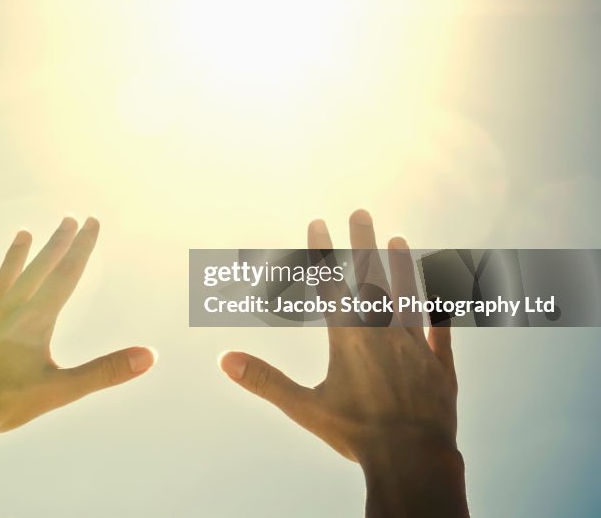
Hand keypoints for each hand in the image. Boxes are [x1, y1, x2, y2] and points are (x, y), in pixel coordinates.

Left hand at [0, 215, 154, 439]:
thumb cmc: (6, 404)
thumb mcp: (61, 390)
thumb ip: (105, 371)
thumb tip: (148, 356)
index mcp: (35, 319)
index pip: (65, 275)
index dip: (81, 247)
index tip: (91, 221)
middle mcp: (8, 312)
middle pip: (37, 270)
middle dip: (55, 244)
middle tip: (68, 219)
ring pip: (3, 281)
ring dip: (15, 258)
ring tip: (22, 233)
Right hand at [219, 210, 466, 516]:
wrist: (413, 459)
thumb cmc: (355, 433)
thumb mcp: (304, 407)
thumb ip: (265, 380)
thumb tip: (224, 359)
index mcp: (349, 338)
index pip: (330, 284)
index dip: (322, 251)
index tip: (318, 221)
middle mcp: (383, 332)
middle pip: (372, 278)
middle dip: (363, 242)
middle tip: (361, 211)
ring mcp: (415, 347)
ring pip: (408, 296)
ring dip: (402, 267)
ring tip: (398, 239)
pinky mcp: (441, 366)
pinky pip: (442, 330)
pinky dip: (442, 310)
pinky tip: (445, 293)